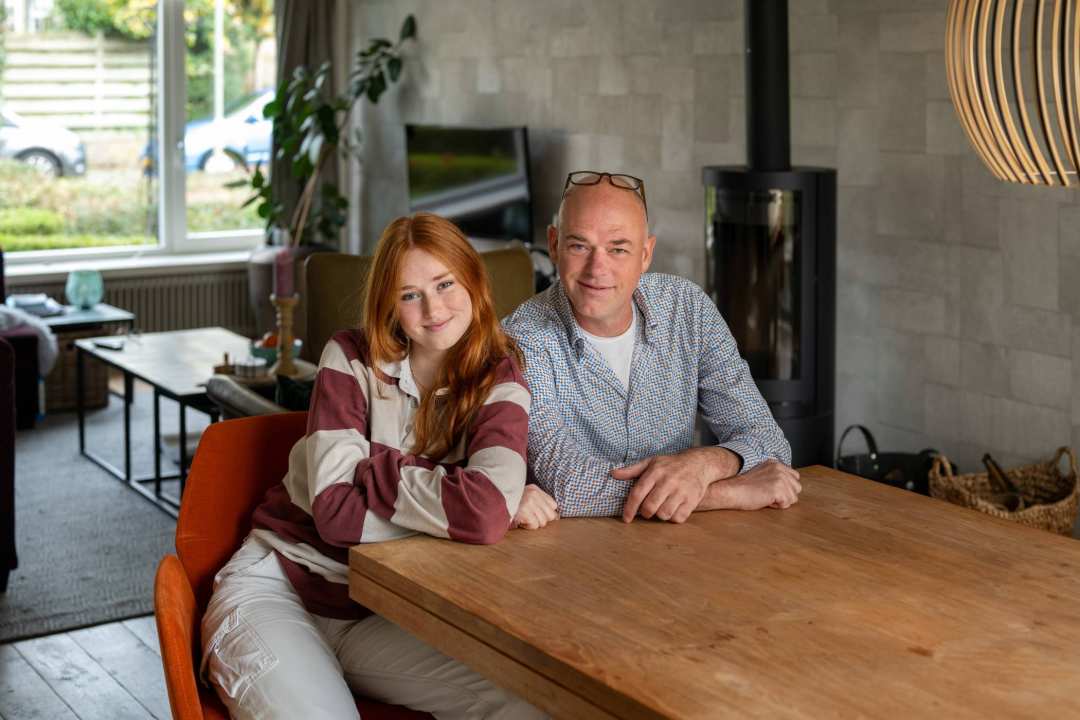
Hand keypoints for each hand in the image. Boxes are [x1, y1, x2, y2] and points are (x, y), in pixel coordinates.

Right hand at [512, 485, 558, 529]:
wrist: (493, 502)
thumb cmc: (511, 504)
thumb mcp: (526, 497)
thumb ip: (540, 503)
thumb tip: (556, 517)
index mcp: (535, 489)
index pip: (553, 505)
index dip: (546, 512)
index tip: (537, 513)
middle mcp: (534, 494)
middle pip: (551, 515)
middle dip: (541, 519)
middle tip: (530, 517)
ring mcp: (530, 502)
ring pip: (543, 521)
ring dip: (533, 523)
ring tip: (524, 518)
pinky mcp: (525, 511)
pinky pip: (535, 525)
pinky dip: (528, 526)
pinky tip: (521, 521)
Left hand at [614, 448, 738, 523]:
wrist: (698, 464)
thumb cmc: (670, 465)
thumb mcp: (651, 462)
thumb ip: (631, 470)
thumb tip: (613, 474)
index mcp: (655, 472)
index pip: (637, 494)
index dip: (629, 509)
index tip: (626, 518)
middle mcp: (668, 482)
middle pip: (650, 507)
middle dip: (645, 513)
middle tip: (647, 510)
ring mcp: (681, 491)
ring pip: (664, 514)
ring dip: (660, 515)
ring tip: (661, 508)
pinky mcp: (692, 500)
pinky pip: (678, 518)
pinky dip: (673, 518)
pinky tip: (673, 509)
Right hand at [703, 460, 801, 510]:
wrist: (730, 490)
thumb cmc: (741, 487)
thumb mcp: (761, 475)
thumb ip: (774, 477)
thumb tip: (787, 488)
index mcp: (776, 463)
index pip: (794, 477)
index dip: (785, 488)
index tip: (769, 490)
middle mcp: (780, 468)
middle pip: (797, 488)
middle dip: (785, 495)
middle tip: (766, 494)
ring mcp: (780, 478)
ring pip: (793, 498)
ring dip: (781, 501)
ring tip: (765, 497)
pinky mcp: (778, 488)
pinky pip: (786, 504)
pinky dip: (776, 506)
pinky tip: (764, 501)